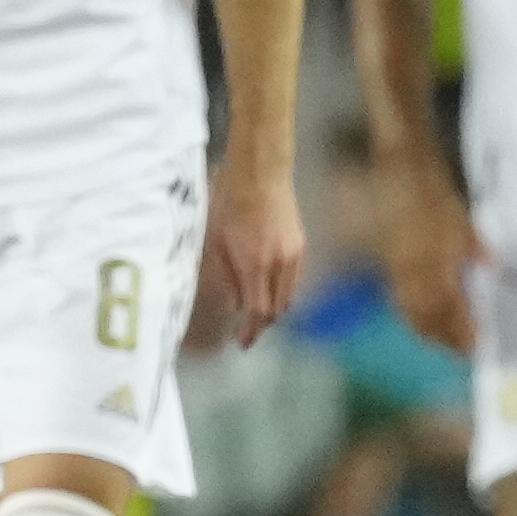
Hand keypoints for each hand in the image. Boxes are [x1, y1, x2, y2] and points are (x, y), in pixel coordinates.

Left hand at [194, 157, 306, 350]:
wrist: (260, 172)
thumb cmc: (228, 203)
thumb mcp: (216, 242)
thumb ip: (227, 275)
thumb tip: (237, 303)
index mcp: (255, 265)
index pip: (258, 312)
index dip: (251, 331)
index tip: (243, 343)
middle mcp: (279, 264)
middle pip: (276, 309)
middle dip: (261, 323)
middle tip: (247, 329)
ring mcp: (294, 254)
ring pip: (288, 295)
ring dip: (273, 306)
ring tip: (255, 309)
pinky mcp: (300, 244)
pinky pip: (293, 278)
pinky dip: (280, 289)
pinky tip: (266, 285)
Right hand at [373, 156, 480, 353]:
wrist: (398, 172)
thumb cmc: (434, 191)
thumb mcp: (462, 218)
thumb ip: (474, 246)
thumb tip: (488, 267)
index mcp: (433, 258)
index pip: (448, 304)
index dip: (460, 328)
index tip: (476, 344)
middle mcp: (412, 269)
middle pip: (426, 315)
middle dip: (444, 336)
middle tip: (463, 350)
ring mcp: (397, 267)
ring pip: (409, 309)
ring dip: (427, 330)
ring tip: (445, 342)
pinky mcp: (389, 263)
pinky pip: (399, 297)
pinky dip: (412, 314)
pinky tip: (423, 319)